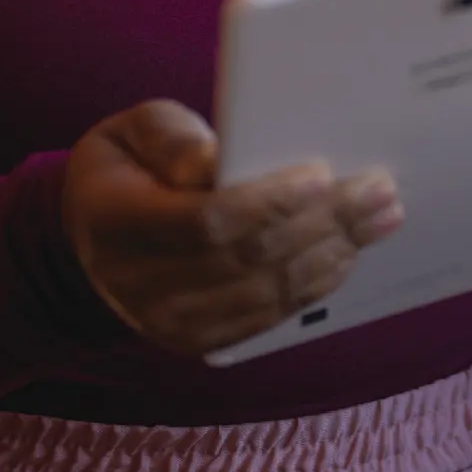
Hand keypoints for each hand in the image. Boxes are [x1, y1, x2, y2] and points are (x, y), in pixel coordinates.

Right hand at [62, 100, 402, 356]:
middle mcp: (139, 285)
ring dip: (333, 254)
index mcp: (117, 222)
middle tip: (378, 189)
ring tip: (380, 217)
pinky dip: (314, 285)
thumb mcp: (133, 130)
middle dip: (323, 222)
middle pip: (249, 259)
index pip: (204, 222)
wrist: (91, 242)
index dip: (268, 203)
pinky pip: (267, 318)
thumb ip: (173, 140)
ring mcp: (168, 323)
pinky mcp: (197, 341)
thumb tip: (220, 161)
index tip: (321, 174)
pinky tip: (348, 253)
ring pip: (267, 294)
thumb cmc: (127, 168)